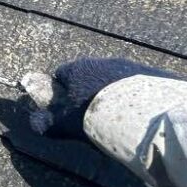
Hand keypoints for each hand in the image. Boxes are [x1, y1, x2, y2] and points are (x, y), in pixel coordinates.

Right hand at [30, 57, 181, 140]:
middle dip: (89, 92)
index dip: (61, 91)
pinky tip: (140, 116)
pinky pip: (139, 85)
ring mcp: (130, 66)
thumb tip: (33, 123)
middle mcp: (103, 62)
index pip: (62, 73)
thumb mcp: (68, 124)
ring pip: (115, 80)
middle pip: (89, 76)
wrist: (145, 115)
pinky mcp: (153, 74)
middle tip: (93, 117)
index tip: (65, 108)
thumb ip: (48, 123)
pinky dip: (136, 97)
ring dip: (114, 94)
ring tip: (120, 118)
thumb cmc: (98, 117)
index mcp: (79, 69)